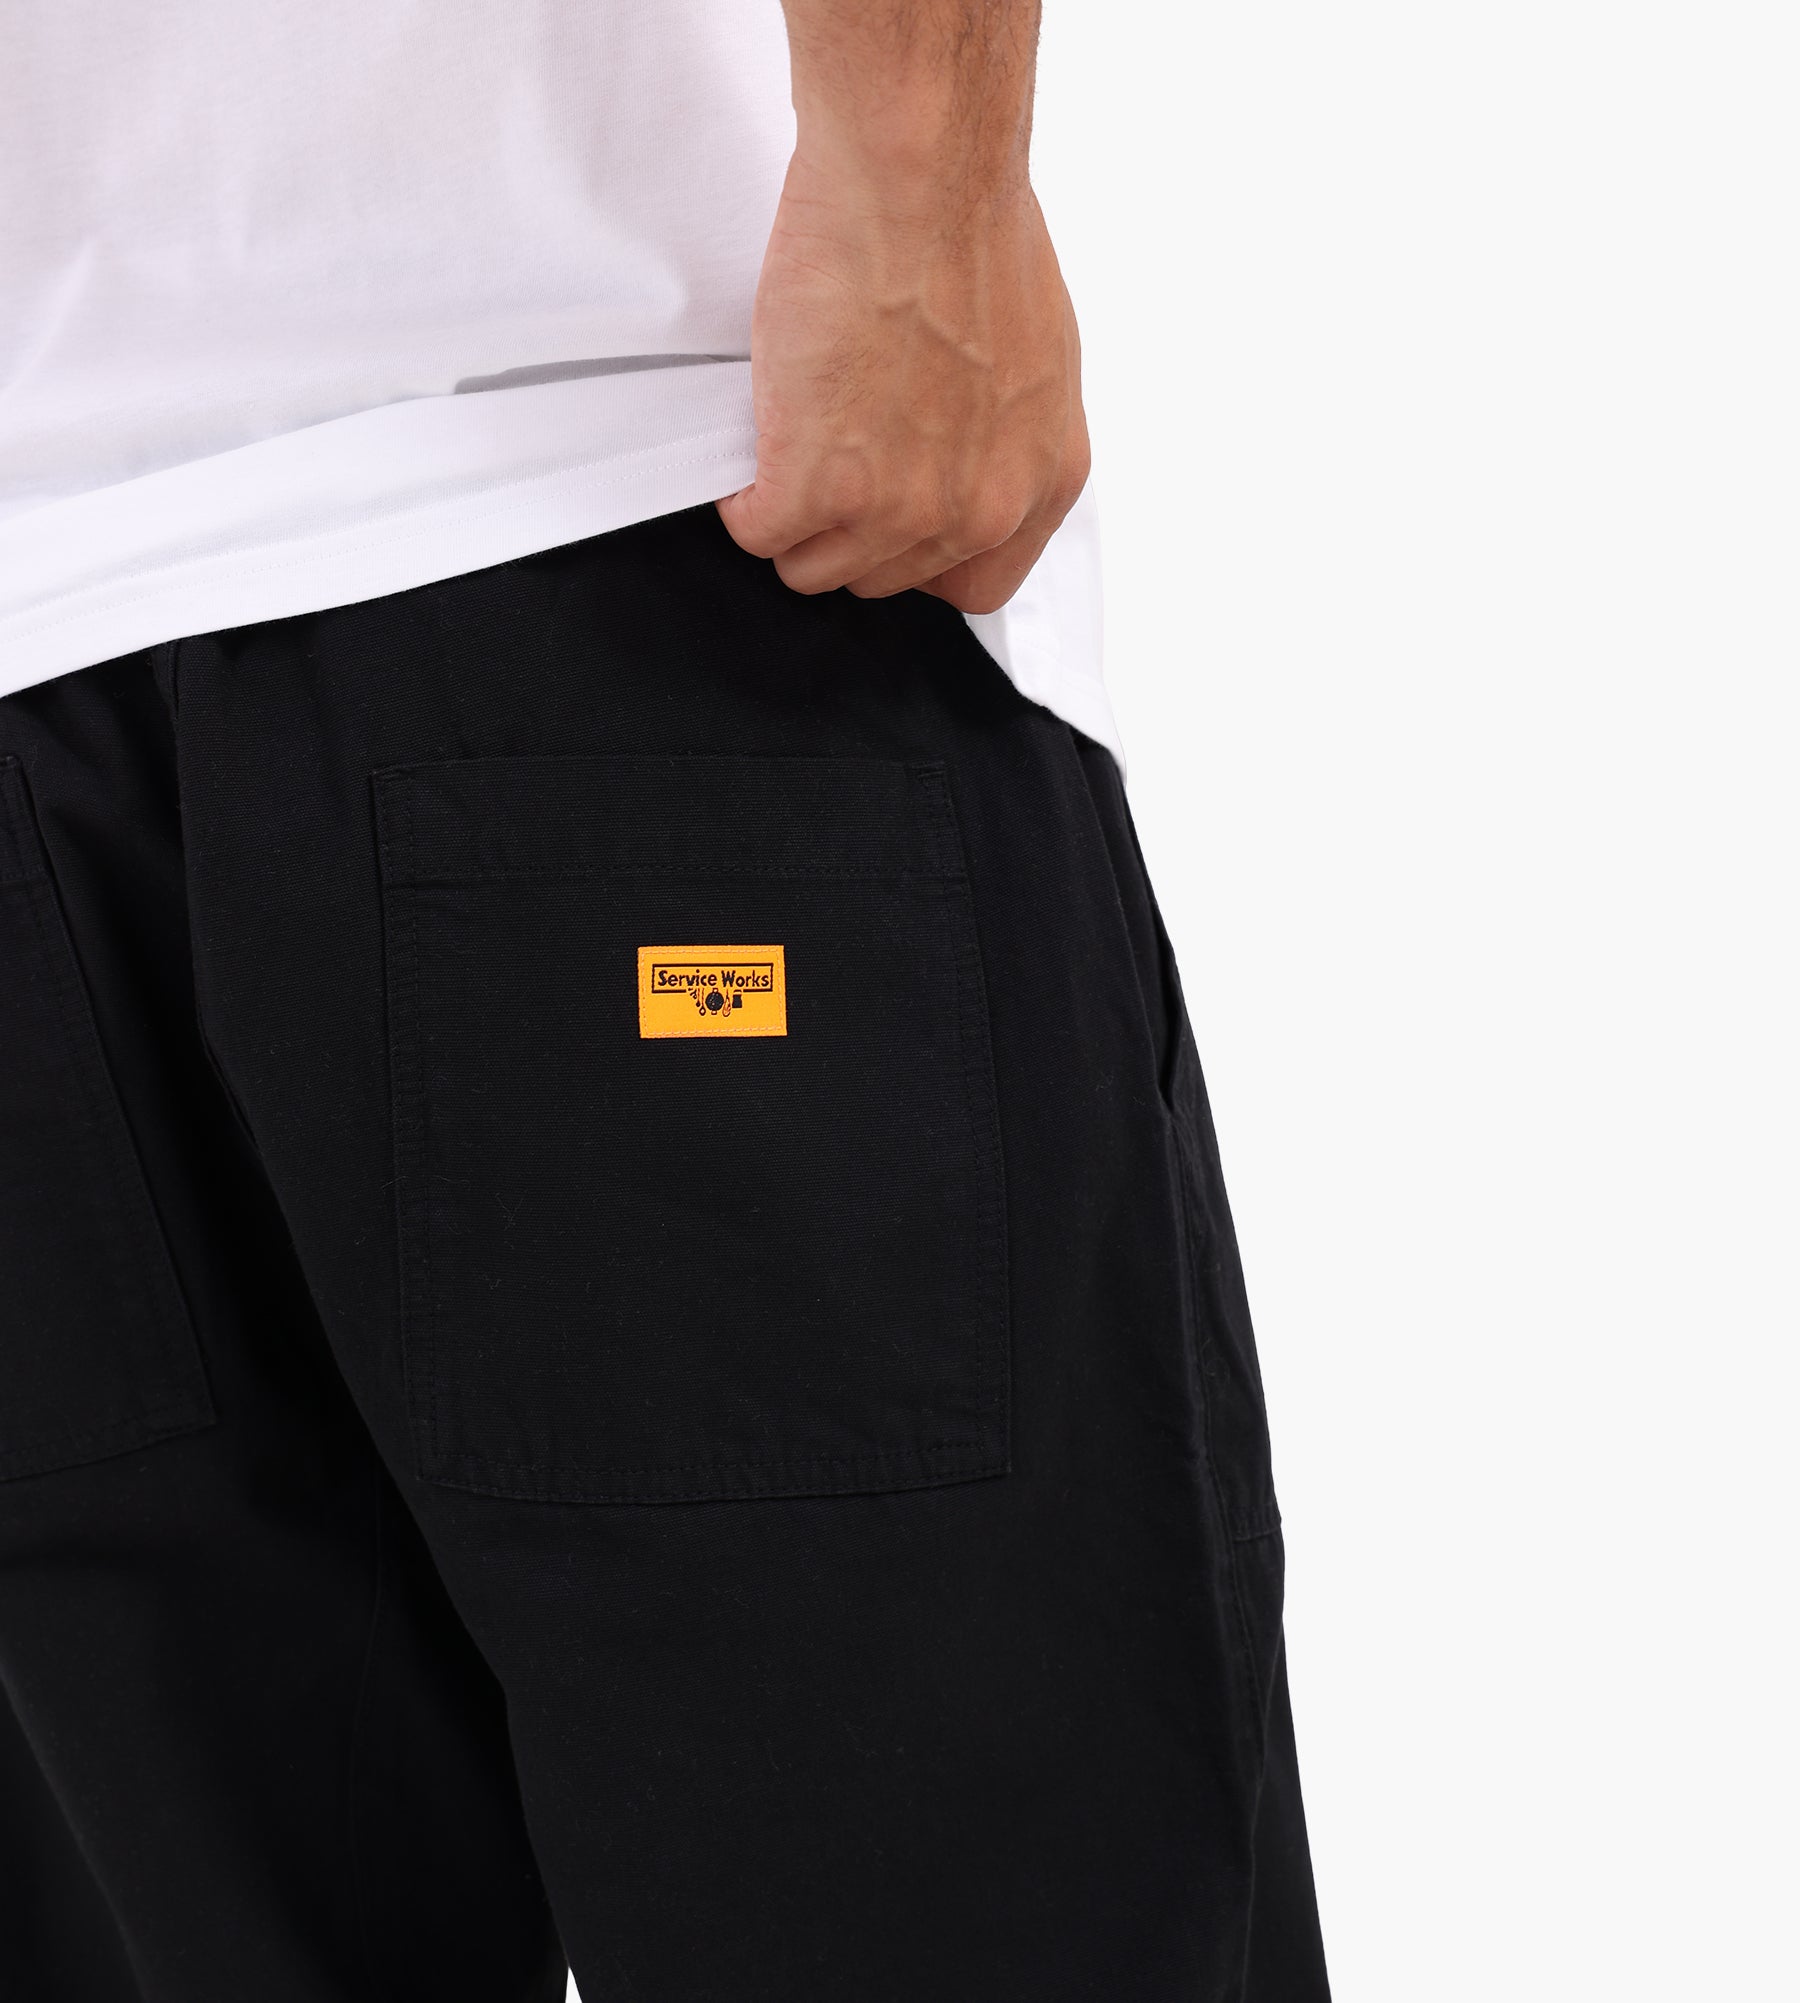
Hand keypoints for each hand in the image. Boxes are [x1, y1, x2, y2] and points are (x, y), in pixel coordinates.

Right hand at [718, 145, 1089, 615]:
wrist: (920, 177)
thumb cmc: (973, 230)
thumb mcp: (1033, 357)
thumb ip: (1001, 437)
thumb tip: (959, 458)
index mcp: (1039, 482)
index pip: (975, 586)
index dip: (920, 555)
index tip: (891, 515)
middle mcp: (978, 512)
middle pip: (883, 578)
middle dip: (847, 524)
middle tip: (828, 450)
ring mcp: (898, 509)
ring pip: (814, 567)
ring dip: (791, 516)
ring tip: (791, 441)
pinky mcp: (818, 488)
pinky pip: (759, 533)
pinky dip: (745, 496)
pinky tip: (760, 439)